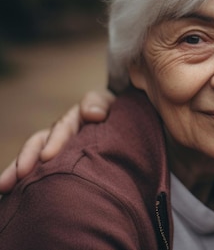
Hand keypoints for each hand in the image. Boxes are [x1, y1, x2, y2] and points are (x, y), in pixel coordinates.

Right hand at [0, 90, 114, 193]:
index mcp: (70, 122)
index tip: (46, 157)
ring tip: (3, 189)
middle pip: (37, 147)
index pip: (59, 131)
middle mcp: (58, 137)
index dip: (52, 143)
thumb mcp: (107, 103)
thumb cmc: (111, 113)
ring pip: (33, 162)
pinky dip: (24, 184)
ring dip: (16, 174)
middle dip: (24, 162)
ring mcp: (56, 152)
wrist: (116, 123)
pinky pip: (39, 175)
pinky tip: (12, 197)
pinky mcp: (57, 167)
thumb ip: (99, 103)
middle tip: (12, 179)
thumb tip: (93, 114)